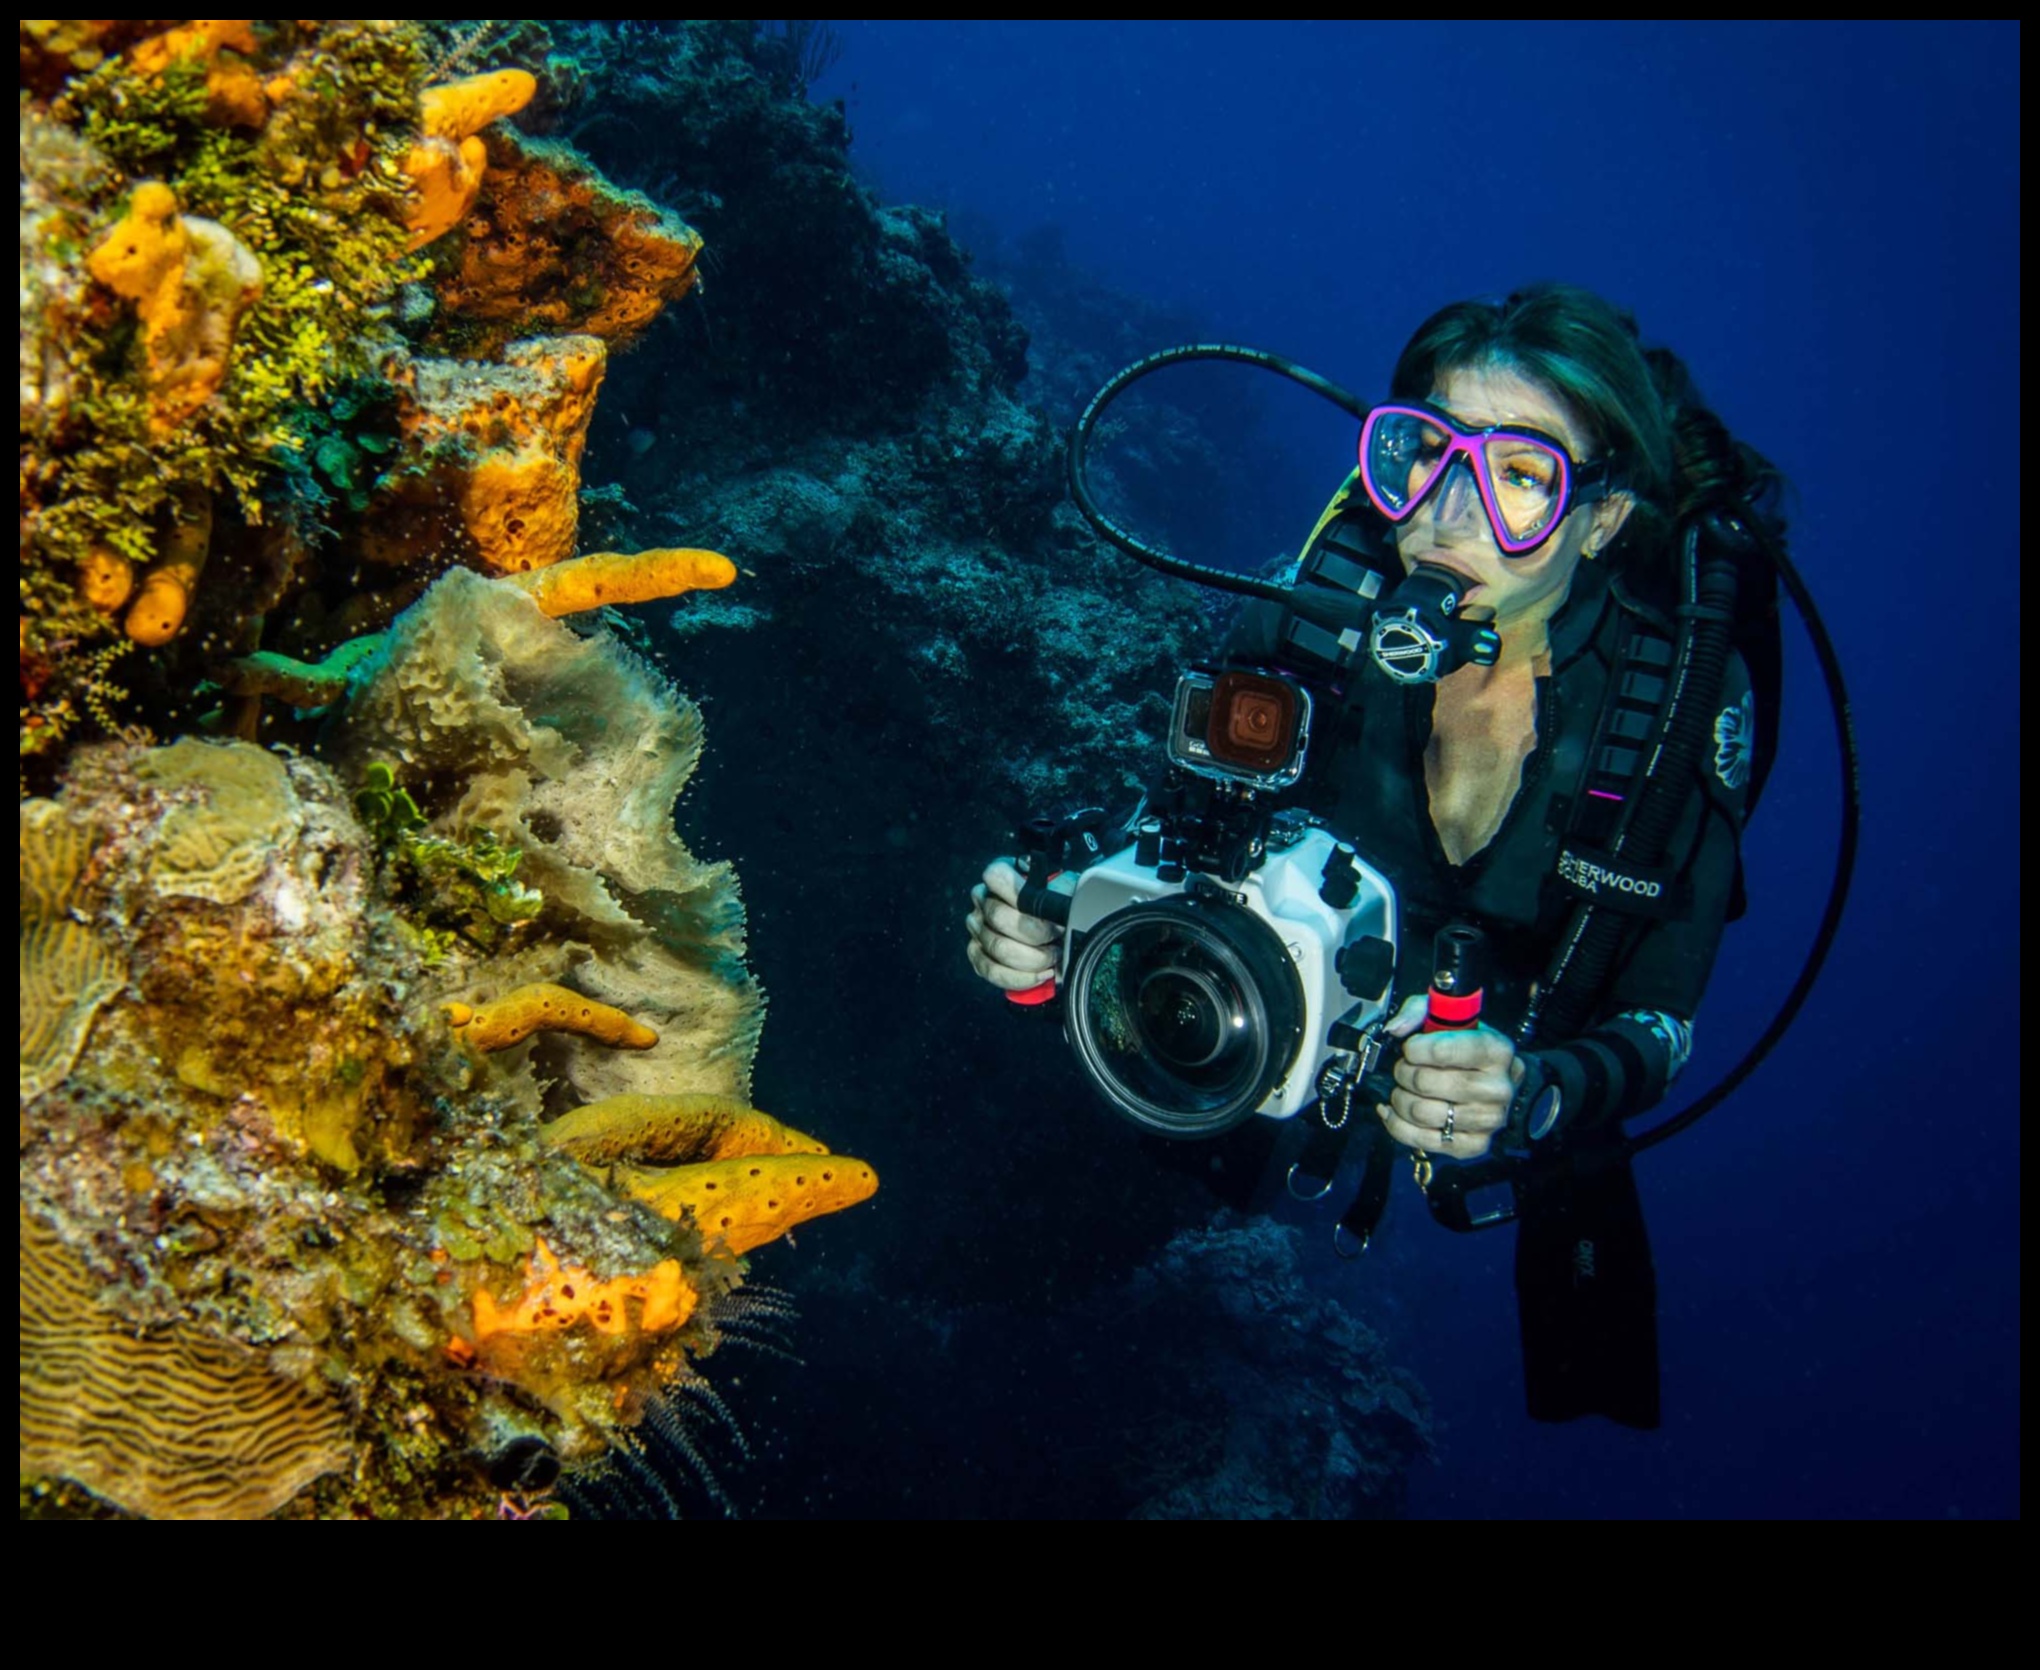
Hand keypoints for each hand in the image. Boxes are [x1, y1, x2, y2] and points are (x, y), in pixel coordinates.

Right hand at [965, 859, 1061, 992]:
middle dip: (1036, 934)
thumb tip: (1068, 898)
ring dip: (1033, 958)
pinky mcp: (977, 954)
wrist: (1058, 926)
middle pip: (999, 917)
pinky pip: (992, 971)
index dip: (1021, 894)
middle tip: (1058, 939)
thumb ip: (1061, 887)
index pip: (996, 877)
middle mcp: (983, 899)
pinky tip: (1040, 974)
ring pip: (998, 948)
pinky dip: (1020, 978)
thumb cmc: (1058, 904)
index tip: (1048, 910)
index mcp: (999, 875)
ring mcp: (977, 928)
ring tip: (1054, 958)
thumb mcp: (1064, 887)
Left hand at [1376, 993, 1524, 1161]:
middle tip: (1404, 1068)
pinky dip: (1397, 1124)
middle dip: (1403, 1073)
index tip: (1410, 1047)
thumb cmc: (1465, 1045)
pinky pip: (1420, 1140)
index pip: (1442, 1050)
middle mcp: (1497, 1088)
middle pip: (1425, 1083)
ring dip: (1399, 1098)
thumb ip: (1418, 1011)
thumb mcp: (1446, 1016)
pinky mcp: (1473, 1145)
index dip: (1414, 1048)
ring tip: (1402, 1088)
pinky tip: (1394, 1110)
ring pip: (1420, 1113)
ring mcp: (1488, 1120)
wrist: (1495, 1081)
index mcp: (1496, 1050)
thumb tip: (1396, 1029)